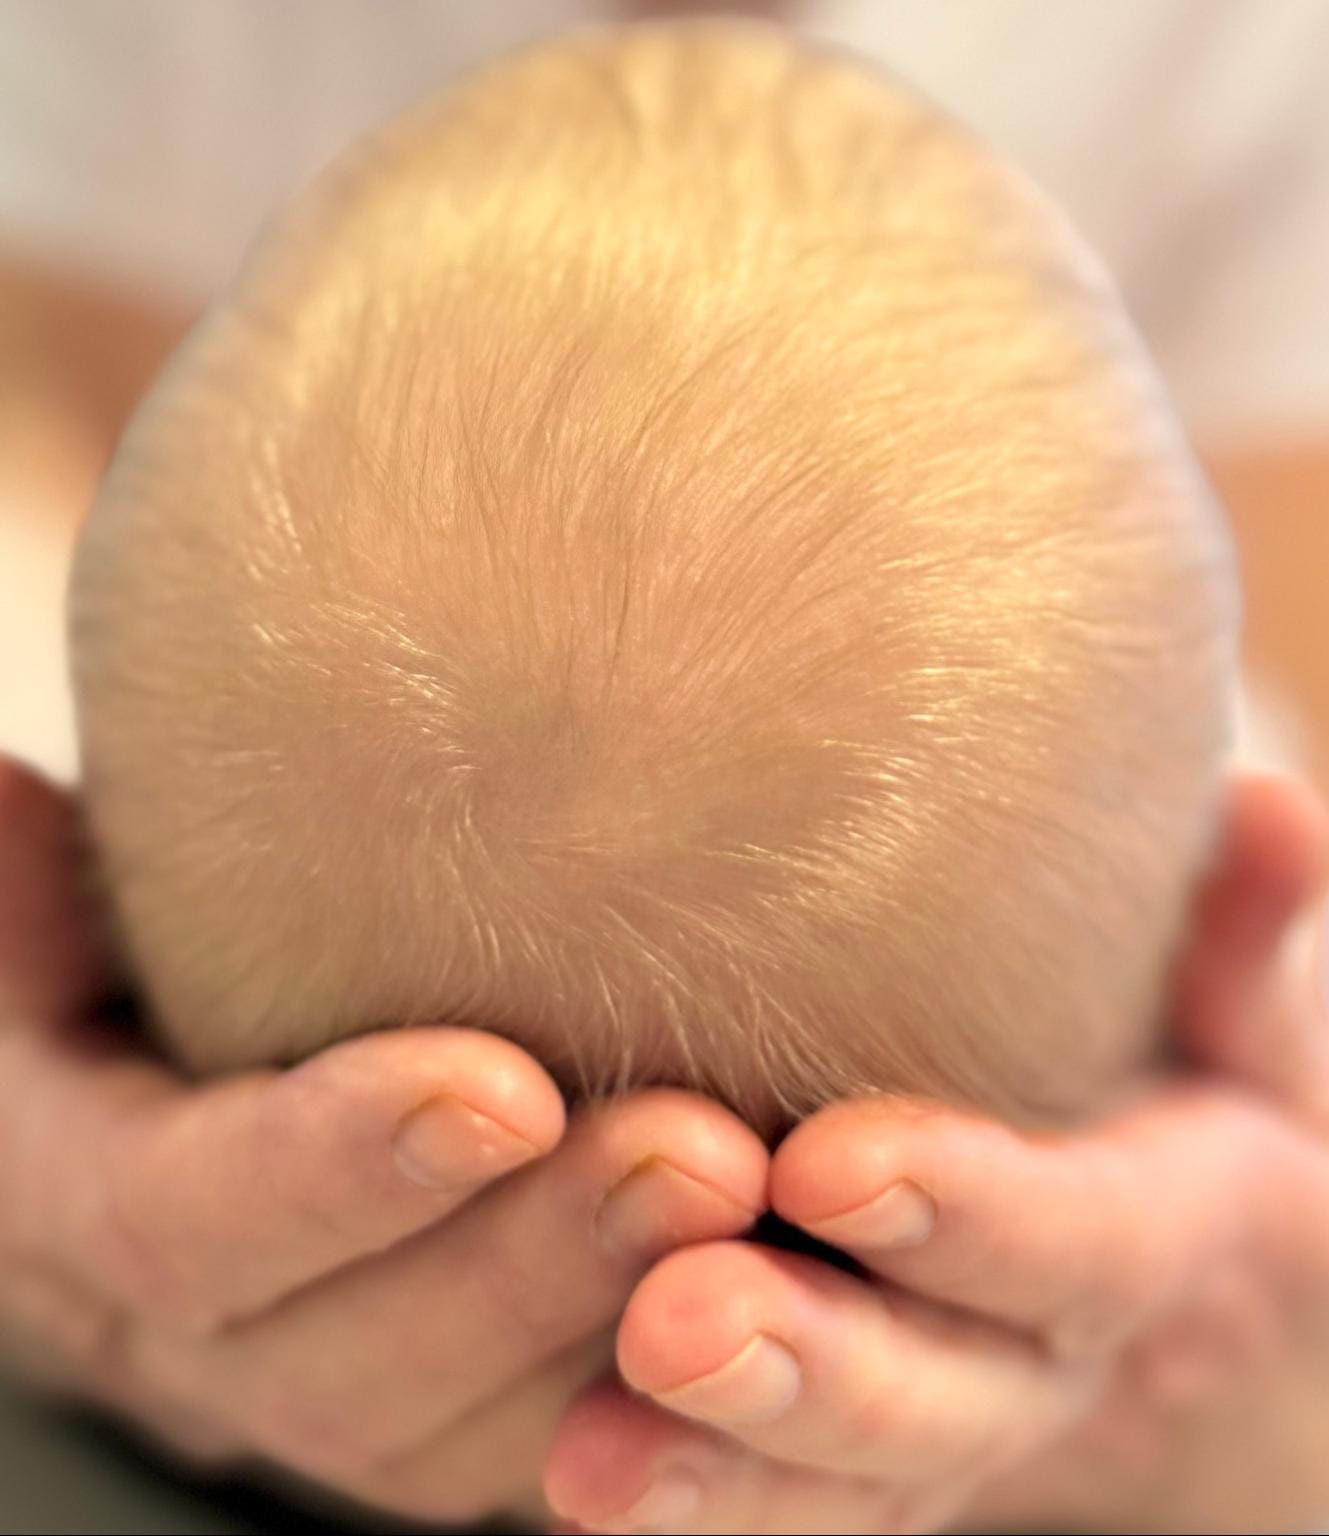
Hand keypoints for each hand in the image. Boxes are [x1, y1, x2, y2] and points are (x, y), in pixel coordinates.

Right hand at [0, 757, 767, 1525]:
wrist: (129, 1150)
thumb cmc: (93, 1006)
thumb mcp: (41, 945)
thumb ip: (39, 900)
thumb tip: (17, 795)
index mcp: (88, 1212)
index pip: (191, 1223)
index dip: (336, 1168)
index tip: (498, 1084)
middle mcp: (210, 1348)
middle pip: (358, 1366)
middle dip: (535, 1262)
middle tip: (701, 1149)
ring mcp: (335, 1400)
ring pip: (471, 1438)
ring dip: (627, 1326)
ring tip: (770, 1206)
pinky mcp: (447, 1415)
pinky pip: (550, 1443)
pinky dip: (671, 1387)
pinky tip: (785, 1277)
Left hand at [545, 774, 1328, 1533]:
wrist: (1134, 1222)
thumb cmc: (1168, 1063)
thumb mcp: (1226, 1002)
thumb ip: (1230, 933)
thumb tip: (1266, 806)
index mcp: (1172, 1231)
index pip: (1088, 1241)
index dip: (972, 1213)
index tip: (827, 1165)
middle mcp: (1053, 1357)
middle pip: (952, 1401)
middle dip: (819, 1373)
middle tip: (677, 1327)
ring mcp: (952, 1423)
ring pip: (848, 1491)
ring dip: (717, 1477)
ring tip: (585, 1467)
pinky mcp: (855, 1455)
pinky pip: (775, 1506)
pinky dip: (683, 1508)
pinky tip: (570, 1488)